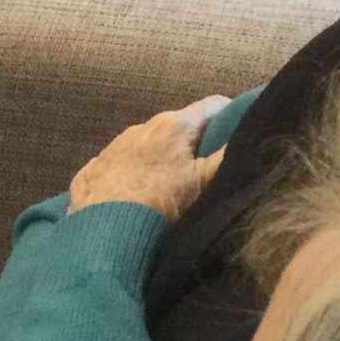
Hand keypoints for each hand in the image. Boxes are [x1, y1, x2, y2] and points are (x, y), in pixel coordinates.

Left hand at [68, 95, 233, 220]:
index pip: (213, 105)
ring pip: (144, 147)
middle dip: (191, 144)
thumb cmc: (161, 204)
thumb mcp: (204, 182)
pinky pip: (116, 167)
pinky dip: (127, 178)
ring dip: (158, 161)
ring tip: (165, 189)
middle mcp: (140, 127)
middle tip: (203, 170)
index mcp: (173, 125)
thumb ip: (228, 156)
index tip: (238, 133)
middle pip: (177, 128)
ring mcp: (111, 148)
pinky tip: (131, 199)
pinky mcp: (89, 171)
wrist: (103, 234)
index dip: (231, 116)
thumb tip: (250, 138)